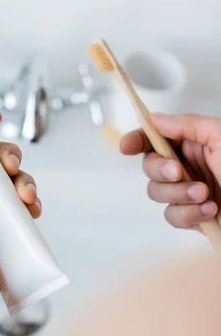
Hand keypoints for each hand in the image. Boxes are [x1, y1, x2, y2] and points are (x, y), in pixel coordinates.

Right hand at [120, 113, 220, 230]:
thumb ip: (185, 125)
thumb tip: (155, 119)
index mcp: (194, 142)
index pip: (155, 138)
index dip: (137, 140)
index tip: (126, 147)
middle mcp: (189, 166)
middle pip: (150, 167)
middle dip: (160, 171)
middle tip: (178, 173)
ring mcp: (189, 192)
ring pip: (157, 194)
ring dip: (178, 194)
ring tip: (205, 194)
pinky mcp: (194, 216)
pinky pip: (173, 216)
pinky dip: (188, 214)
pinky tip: (210, 210)